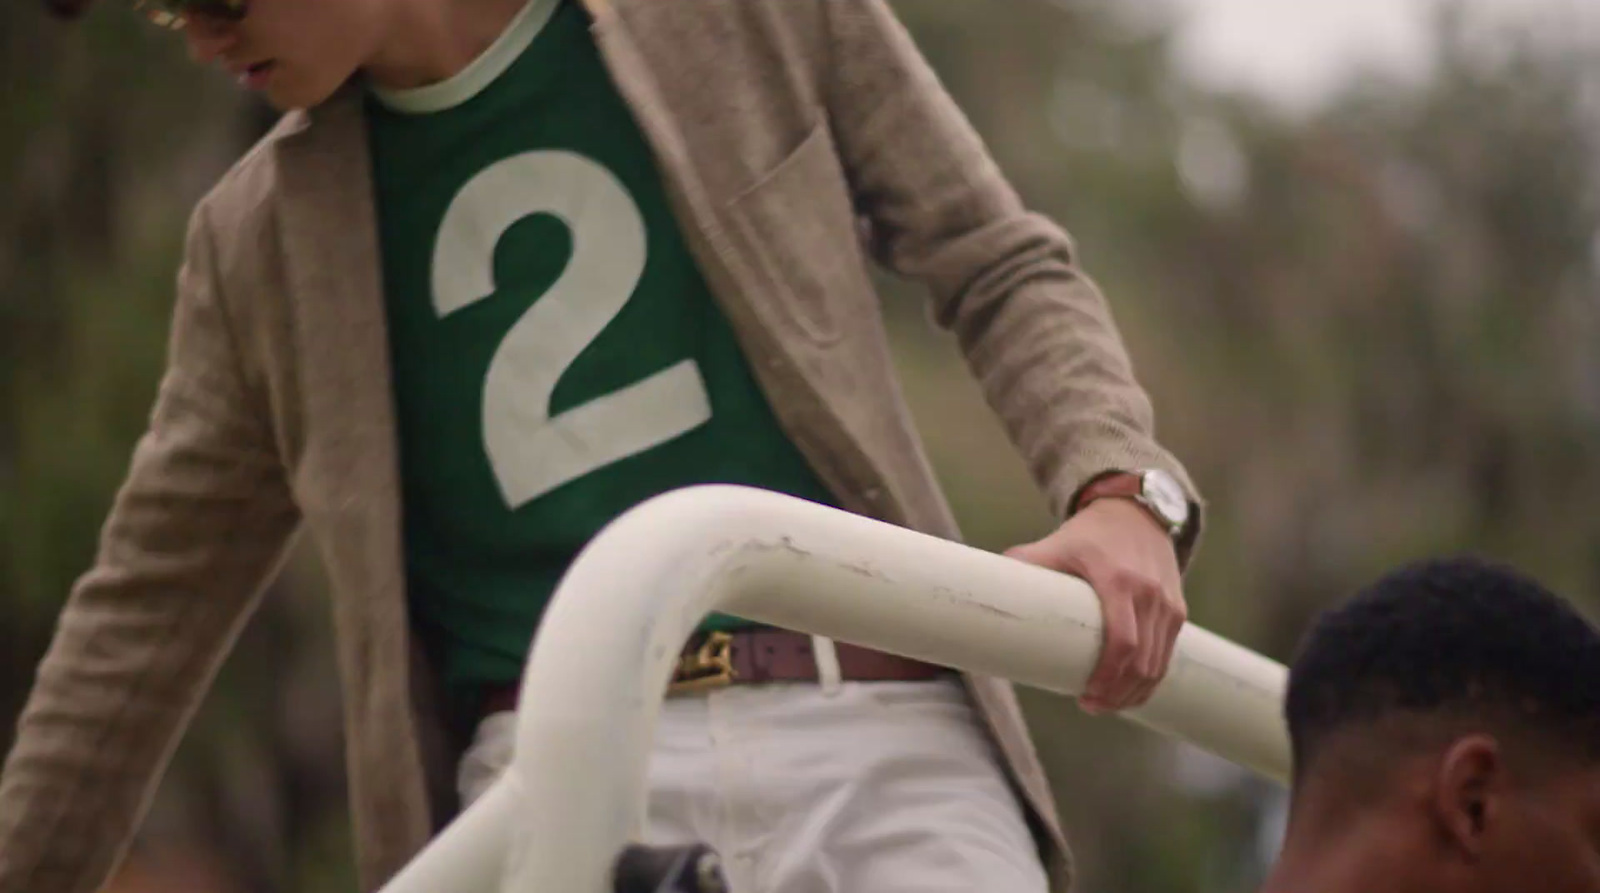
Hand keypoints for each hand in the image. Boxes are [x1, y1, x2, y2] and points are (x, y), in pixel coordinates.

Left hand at [1005, 498, 1184, 714]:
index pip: (1122, 641)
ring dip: (1135, 692)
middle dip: (1118, 693)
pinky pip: (1168, 654)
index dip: (1107, 676)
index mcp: (1117, 580)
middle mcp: (1148, 594)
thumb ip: (1026, 564)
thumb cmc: (1089, 534)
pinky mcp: (1177, 610)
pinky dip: (1151, 678)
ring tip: (1107, 704)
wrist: (1135, 512)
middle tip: (1091, 706)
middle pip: (1142, 662)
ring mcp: (1167, 603)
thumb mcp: (1057, 544)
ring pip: (1158, 664)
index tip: (1087, 696)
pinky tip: (1132, 692)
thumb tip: (982, 589)